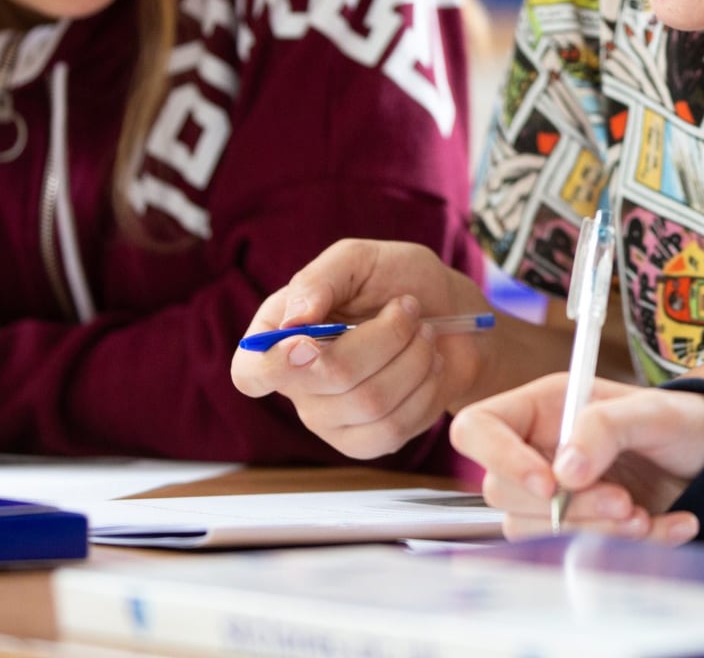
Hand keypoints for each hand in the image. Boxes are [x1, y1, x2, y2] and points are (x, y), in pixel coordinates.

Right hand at [231, 239, 492, 459]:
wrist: (452, 313)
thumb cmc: (397, 280)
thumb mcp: (359, 260)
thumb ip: (320, 280)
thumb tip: (293, 321)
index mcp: (279, 335)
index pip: (250, 372)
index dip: (275, 365)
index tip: (310, 343)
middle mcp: (296, 384)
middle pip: (328, 378)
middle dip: (385, 335)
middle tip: (408, 308)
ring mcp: (329, 420)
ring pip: (369, 403)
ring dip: (413, 358)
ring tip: (425, 333)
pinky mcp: (365, 442)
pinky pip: (392, 429)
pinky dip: (424, 389)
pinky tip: (429, 366)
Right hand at [449, 373, 703, 542]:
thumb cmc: (682, 421)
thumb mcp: (653, 411)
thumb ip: (605, 427)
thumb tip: (563, 471)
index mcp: (542, 408)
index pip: (478, 429)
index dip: (498, 457)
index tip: (550, 482)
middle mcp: (538, 451)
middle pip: (504, 491)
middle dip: (567, 505)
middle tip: (623, 500)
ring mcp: (554, 495)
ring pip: (535, 530)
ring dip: (593, 530)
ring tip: (644, 516)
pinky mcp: (577, 530)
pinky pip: (575, 552)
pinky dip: (626, 547)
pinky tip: (670, 526)